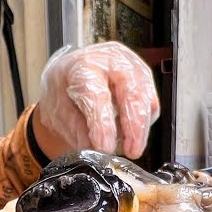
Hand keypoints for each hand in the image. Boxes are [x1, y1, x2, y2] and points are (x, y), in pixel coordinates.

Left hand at [33, 42, 159, 158]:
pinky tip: (132, 134)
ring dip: (141, 128)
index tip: (105, 148)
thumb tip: (95, 151)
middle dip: (134, 126)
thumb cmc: (64, 90)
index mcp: (83, 65)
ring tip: (132, 149)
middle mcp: (111, 60)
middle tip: (131, 151)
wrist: (70, 75)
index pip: (97, 95)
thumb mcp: (60, 112)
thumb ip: (77, 131)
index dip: (103, 124)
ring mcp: (131, 65)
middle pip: (131, 92)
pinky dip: (144, 122)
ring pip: (146, 98)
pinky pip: (151, 102)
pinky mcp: (144, 77)